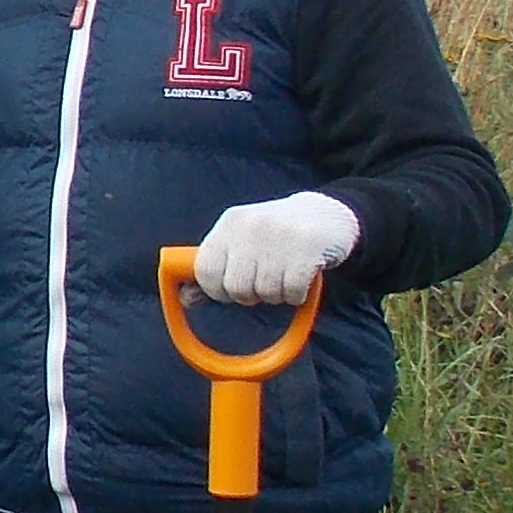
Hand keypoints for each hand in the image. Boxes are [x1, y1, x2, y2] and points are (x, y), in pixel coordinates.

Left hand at [189, 190, 357, 305]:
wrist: (328, 212)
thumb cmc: (277, 234)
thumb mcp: (241, 242)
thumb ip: (214, 269)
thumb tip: (185, 299)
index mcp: (230, 223)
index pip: (204, 269)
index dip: (215, 289)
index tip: (229, 289)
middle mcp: (251, 226)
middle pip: (235, 287)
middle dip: (249, 295)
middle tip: (263, 282)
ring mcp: (280, 236)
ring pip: (265, 293)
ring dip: (276, 295)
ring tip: (285, 276)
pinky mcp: (307, 248)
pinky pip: (292, 292)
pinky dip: (296, 296)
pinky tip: (301, 279)